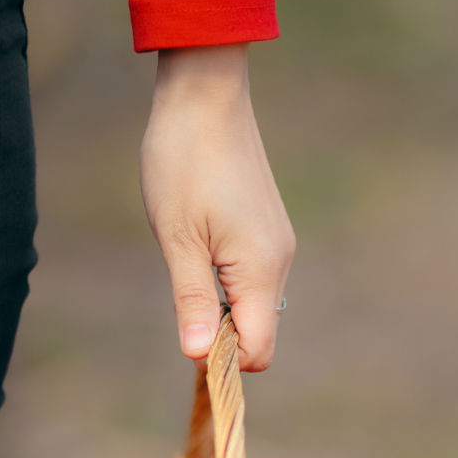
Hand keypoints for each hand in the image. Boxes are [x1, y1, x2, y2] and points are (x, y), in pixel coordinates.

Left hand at [140, 44, 294, 369]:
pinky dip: (230, 283)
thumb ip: (192, 301)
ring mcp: (277, 245)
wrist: (206, 97)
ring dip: (223, 306)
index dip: (225, 361)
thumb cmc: (184, 162)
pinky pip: (255, 279)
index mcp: (260, 270)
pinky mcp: (269, 230)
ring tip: (188, 263)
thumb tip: (199, 357)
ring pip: (257, 305)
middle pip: (260, 332)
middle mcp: (279, 262)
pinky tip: (201, 247)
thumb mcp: (178, 238)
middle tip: (180, 301)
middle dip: (223, 335)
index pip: (259, 349)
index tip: (189, 342)